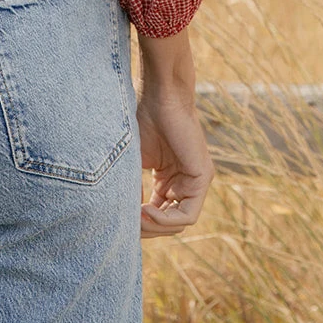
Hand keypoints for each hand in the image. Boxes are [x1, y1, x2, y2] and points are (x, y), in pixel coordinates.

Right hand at [135, 87, 214, 239]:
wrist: (159, 94)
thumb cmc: (143, 118)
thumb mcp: (133, 161)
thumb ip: (132, 187)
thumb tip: (122, 218)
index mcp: (170, 181)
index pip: (158, 215)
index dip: (140, 223)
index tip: (119, 220)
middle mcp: (185, 184)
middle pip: (169, 224)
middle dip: (147, 229)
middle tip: (126, 225)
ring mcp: (196, 182)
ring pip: (179, 224)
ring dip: (155, 226)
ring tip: (135, 216)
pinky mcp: (202, 178)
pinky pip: (188, 215)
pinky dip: (166, 219)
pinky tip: (146, 210)